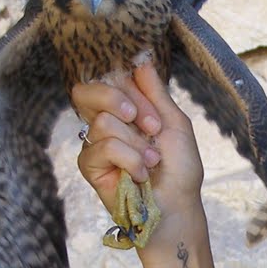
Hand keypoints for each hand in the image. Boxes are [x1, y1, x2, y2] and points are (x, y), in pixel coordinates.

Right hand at [72, 63, 204, 246]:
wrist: (177, 206)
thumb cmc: (180, 169)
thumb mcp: (174, 123)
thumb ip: (155, 93)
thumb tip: (141, 61)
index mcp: (123, 109)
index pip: (109, 80)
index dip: (131, 91)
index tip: (156, 115)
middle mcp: (105, 123)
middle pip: (87, 91)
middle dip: (125, 105)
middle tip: (151, 128)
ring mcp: (95, 144)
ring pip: (104, 122)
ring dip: (137, 144)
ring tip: (152, 162)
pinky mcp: (89, 166)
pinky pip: (103, 146)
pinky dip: (129, 159)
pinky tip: (140, 174)